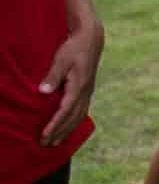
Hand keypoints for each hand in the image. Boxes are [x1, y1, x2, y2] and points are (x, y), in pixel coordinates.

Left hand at [39, 19, 101, 145]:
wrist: (91, 39)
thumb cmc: (74, 48)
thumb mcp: (61, 60)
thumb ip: (52, 76)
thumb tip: (42, 92)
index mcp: (79, 86)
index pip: (65, 111)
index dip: (54, 125)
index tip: (45, 136)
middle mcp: (85, 92)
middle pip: (72, 118)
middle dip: (60, 132)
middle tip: (46, 145)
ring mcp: (88, 92)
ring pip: (79, 116)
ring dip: (68, 130)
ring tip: (56, 141)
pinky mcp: (88, 90)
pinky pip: (82, 111)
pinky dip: (75, 122)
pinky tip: (69, 126)